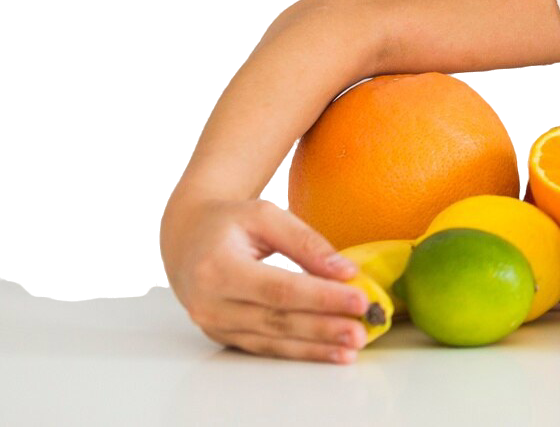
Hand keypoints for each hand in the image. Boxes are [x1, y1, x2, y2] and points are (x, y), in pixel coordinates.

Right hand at [164, 197, 374, 362]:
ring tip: (352, 347)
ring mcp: (214, 325)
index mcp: (218, 268)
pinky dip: (299, 351)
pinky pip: (264, 347)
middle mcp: (210, 304)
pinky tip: (328, 352)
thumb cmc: (230, 224)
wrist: (188, 240)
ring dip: (315, 347)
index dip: (321, 297)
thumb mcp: (266, 216)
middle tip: (363, 331)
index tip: (359, 300)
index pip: (279, 289)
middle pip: (277, 320)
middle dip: (324, 328)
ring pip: (272, 340)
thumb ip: (306, 242)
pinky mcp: (223, 336)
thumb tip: (345, 271)